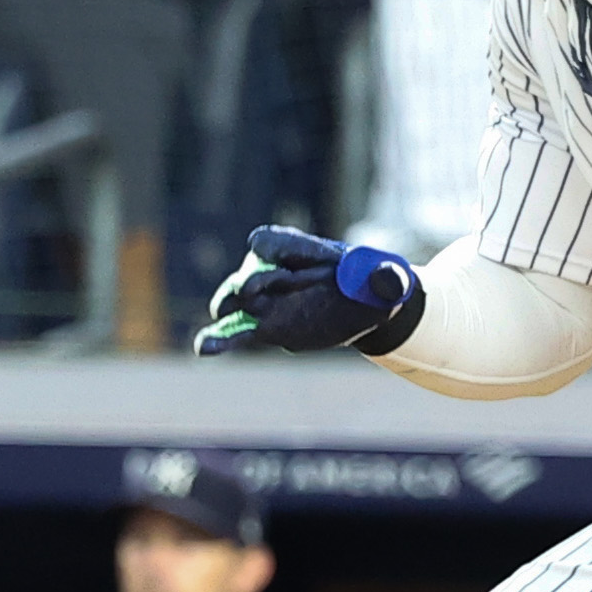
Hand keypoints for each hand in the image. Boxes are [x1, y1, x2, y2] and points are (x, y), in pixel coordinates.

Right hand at [197, 222, 422, 353]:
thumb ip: (384, 276)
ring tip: (216, 326)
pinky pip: (238, 331)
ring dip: (227, 310)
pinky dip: (221, 339)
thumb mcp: (386, 278)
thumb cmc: (375, 283)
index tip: (271, 257)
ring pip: (237, 303)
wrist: (366, 307)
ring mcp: (267, 300)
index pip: (271, 242)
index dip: (269, 250)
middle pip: (251, 272)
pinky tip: (204, 348)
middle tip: (250, 291)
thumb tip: (387, 279)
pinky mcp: (267, 327)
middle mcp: (275, 271)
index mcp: (300, 249)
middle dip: (250, 281)